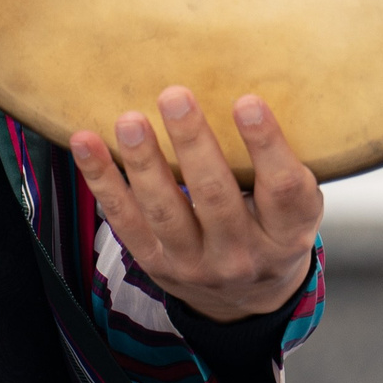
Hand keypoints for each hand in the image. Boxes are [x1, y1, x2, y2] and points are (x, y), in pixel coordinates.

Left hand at [68, 87, 322, 323]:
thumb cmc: (273, 228)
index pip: (282, 189)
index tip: (247, 101)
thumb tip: (250, 82)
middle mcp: (241, 253)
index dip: (266, 145)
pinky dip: (102, 179)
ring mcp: (194, 263)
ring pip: (164, 211)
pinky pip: (123, 219)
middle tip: (175, 97)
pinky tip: (85, 142)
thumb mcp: (297, 206)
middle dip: (192, 144)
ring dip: (143, 162)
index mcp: (287, 233)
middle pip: (215, 196)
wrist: (247, 299)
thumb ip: (282, 164)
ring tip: (130, 121)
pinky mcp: (154, 262)